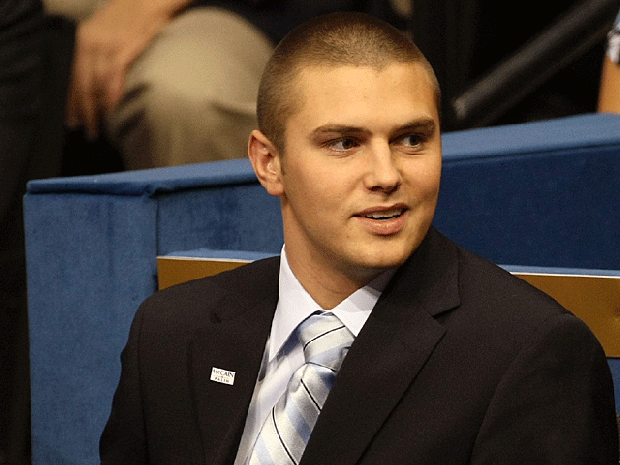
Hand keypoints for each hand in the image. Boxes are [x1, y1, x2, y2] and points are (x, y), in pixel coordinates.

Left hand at [66, 0, 188, 137]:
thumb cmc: (129, 17)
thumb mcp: (102, 31)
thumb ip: (94, 52)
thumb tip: (92, 79)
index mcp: (82, 39)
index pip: (70, 75)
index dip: (70, 100)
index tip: (70, 119)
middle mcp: (90, 42)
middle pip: (81, 83)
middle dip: (81, 110)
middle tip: (85, 129)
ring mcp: (107, 46)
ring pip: (96, 83)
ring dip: (95, 108)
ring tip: (97, 126)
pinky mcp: (124, 48)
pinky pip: (114, 76)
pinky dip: (112, 94)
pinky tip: (111, 108)